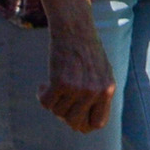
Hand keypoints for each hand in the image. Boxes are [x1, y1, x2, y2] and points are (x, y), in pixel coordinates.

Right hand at [36, 0, 111, 131]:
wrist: (74, 25)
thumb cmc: (86, 47)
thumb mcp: (101, 71)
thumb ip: (98, 94)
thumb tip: (86, 125)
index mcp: (108, 89)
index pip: (97, 123)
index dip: (83, 125)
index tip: (73, 118)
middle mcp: (95, 91)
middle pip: (74, 122)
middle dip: (64, 115)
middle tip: (60, 101)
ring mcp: (78, 87)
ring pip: (58, 112)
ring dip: (53, 102)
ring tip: (52, 86)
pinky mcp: (60, 81)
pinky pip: (46, 102)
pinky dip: (41, 96)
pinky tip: (42, 85)